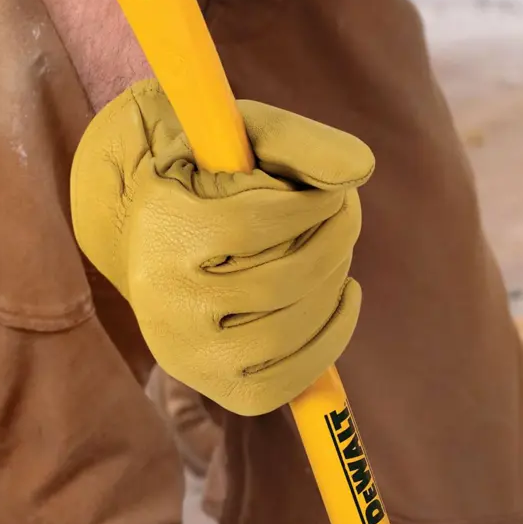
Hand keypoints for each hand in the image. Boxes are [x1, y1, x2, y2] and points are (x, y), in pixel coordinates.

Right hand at [71, 79, 373, 415]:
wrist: (163, 235)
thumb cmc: (217, 175)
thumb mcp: (243, 137)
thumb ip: (299, 140)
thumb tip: (361, 169)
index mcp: (161, 228)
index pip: (254, 225)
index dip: (312, 206)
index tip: (332, 191)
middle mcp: (163, 300)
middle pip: (280, 281)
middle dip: (334, 240)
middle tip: (346, 213)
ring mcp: (188, 354)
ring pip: (291, 329)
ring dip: (335, 281)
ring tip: (338, 250)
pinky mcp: (219, 386)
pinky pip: (293, 379)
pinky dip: (334, 335)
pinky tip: (343, 294)